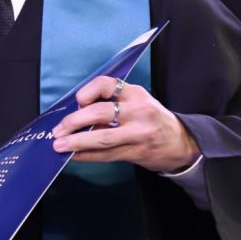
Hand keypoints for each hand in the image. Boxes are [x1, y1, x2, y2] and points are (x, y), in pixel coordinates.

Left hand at [52, 77, 198, 172]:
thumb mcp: (137, 102)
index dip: (87, 92)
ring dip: (76, 142)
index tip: (77, 102)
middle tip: (58, 130)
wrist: (182, 143)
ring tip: (59, 146)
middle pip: (99, 113)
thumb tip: (76, 113)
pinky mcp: (137, 152)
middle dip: (74, 121)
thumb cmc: (152, 119)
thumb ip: (112, 104)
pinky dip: (87, 155)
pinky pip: (106, 155)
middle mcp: (137, 111)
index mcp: (134, 93)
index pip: (105, 84)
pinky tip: (74, 156)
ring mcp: (138, 133)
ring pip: (102, 138)